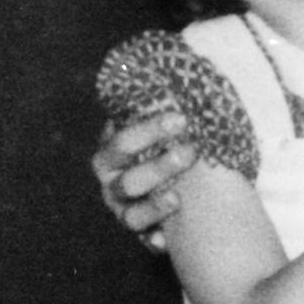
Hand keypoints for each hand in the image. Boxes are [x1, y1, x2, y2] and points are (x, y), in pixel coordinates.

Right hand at [93, 109, 195, 249]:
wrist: (183, 175)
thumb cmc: (175, 140)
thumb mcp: (169, 122)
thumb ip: (170, 102)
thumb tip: (187, 61)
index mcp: (113, 150)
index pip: (121, 140)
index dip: (148, 130)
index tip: (181, 119)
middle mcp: (112, 182)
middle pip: (126, 180)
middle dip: (158, 166)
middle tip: (191, 152)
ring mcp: (123, 210)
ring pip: (130, 214)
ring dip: (154, 205)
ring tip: (177, 198)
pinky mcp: (141, 234)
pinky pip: (144, 241)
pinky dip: (154, 241)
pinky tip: (166, 240)